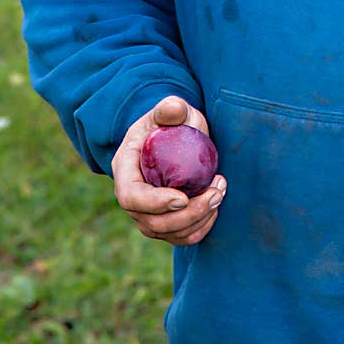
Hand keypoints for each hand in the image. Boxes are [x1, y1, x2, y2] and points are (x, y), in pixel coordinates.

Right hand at [112, 95, 225, 245]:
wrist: (176, 136)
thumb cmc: (172, 122)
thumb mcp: (170, 110)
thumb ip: (170, 108)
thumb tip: (174, 107)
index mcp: (125, 168)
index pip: (130, 197)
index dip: (154, 203)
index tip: (183, 197)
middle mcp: (131, 195)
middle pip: (151, 222)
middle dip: (187, 214)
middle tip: (215, 194)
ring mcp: (146, 212)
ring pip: (167, 233)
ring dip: (197, 220)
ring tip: (219, 194)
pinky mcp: (164, 220)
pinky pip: (179, 236)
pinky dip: (199, 229)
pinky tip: (215, 209)